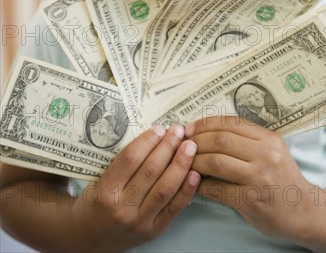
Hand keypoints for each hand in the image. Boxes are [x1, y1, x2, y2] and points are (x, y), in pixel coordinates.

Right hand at [70, 125, 199, 252]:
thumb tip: (153, 137)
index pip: (130, 160)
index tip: (159, 128)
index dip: (147, 141)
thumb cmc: (95, 202)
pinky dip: (186, 191)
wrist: (89, 239)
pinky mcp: (153, 232)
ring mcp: (139, 222)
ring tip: (190, 146)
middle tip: (177, 131)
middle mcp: (123, 208)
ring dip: (180, 164)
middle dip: (167, 147)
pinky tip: (195, 174)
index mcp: (106, 191)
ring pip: (165, 189)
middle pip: (150, 171)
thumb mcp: (98, 180)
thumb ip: (122, 163)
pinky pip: (173, 209)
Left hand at [185, 116, 313, 241]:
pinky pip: (218, 190)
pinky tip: (196, 185)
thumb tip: (209, 130)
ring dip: (196, 162)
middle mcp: (265, 155)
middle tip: (183, 145)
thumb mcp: (272, 150)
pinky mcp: (251, 200)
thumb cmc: (283, 178)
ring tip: (186, 164)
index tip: (190, 128)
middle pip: (220, 139)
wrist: (305, 211)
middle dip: (196, 141)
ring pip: (216, 162)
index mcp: (268, 139)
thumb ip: (248, 139)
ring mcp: (259, 178)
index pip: (231, 123)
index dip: (206, 123)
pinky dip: (202, 186)